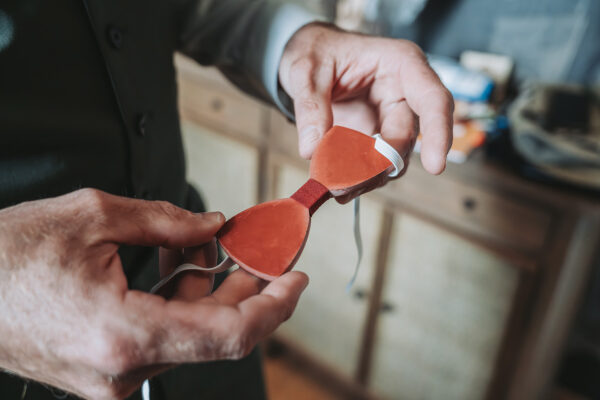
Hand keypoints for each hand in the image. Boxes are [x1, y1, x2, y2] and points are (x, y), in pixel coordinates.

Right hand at [0, 189, 307, 398]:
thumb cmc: (7, 255)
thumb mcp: (94, 216)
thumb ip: (168, 222)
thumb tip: (212, 226)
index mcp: (124, 335)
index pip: (230, 334)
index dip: (274, 306)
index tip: (296, 279)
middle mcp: (122, 370)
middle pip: (214, 333)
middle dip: (243, 288)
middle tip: (256, 249)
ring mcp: (112, 378)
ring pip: (189, 335)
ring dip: (208, 292)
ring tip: (207, 247)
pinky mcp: (104, 371)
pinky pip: (161, 339)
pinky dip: (178, 305)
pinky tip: (177, 269)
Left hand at [279, 23, 453, 175]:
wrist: (308, 58)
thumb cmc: (316, 50)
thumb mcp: (305, 69)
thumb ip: (310, 106)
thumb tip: (312, 149)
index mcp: (401, 64)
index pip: (433, 99)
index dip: (438, 132)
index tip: (435, 166)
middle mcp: (404, 93)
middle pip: (406, 139)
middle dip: (378, 167)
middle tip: (344, 185)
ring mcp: (391, 118)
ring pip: (393, 159)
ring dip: (367, 178)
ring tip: (336, 188)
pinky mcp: (377, 138)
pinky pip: (376, 165)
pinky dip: (358, 178)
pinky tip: (338, 185)